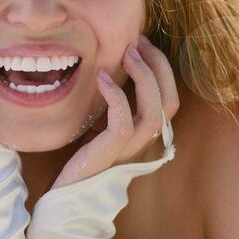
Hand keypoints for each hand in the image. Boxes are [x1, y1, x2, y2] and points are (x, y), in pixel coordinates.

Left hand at [50, 35, 179, 188]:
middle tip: (137, 41)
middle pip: (169, 102)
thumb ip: (115, 107)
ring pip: (154, 111)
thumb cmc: (83, 160)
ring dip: (143, 77)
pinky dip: (116, 96)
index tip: (142, 44)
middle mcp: (145, 144)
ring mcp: (130, 150)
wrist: (67, 197)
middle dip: (158, 66)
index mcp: (146, 136)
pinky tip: (102, 78)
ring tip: (126, 54)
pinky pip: (124, 121)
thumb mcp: (102, 127)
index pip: (171, 99)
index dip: (162, 69)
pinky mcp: (111, 153)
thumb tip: (113, 71)